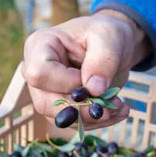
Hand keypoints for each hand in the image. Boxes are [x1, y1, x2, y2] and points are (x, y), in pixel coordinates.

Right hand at [21, 10, 151, 128]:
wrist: (114, 46)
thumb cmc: (106, 34)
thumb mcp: (109, 37)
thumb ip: (102, 60)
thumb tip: (94, 90)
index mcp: (39, 46)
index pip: (40, 74)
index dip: (67, 84)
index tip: (94, 81)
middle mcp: (36, 70)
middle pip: (45, 103)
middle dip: (81, 110)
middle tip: (111, 106)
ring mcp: (46, 91)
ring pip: (60, 117)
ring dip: (92, 118)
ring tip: (120, 107)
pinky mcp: (60, 106)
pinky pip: (74, 122)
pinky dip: (98, 121)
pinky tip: (118, 110)